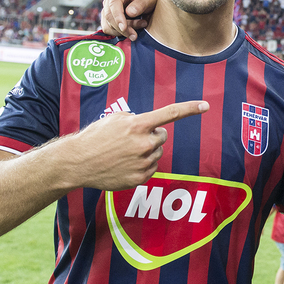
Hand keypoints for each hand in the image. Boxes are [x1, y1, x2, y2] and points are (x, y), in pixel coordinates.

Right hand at [64, 100, 208, 190]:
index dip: (190, 109)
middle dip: (152, 136)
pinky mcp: (140, 178)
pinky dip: (142, 165)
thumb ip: (136, 119)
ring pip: (156, 153)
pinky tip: (124, 164)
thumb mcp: (114, 119)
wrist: (77, 162)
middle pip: (162, 137)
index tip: (205, 106)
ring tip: (123, 153)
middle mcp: (144, 143)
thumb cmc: (95, 137)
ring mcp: (142, 162)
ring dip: (145, 151)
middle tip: (132, 139)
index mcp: (138, 125)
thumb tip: (149, 126)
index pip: (170, 114)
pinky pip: (151, 168)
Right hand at [100, 0, 159, 40]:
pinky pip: (108, 29)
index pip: (114, 3)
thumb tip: (129, 12)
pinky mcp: (106, 17)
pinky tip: (131, 29)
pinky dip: (119, 33)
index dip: (118, 17)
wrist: (147, 5)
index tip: (124, 28)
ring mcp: (107, 7)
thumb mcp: (149, 0)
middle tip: (135, 36)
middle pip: (109, 15)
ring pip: (108, 24)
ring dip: (123, 31)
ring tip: (140, 26)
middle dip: (121, 28)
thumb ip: (141, 4)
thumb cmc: (148, 0)